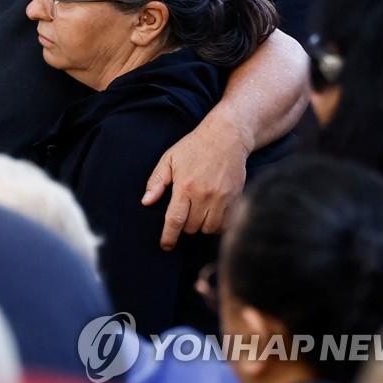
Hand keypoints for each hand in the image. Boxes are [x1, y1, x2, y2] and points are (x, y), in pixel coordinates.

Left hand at [141, 124, 248, 250]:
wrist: (226, 137)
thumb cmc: (194, 147)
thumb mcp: (169, 160)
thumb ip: (156, 182)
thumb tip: (146, 202)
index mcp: (185, 187)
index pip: (175, 220)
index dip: (169, 237)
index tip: (165, 246)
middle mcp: (204, 195)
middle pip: (192, 227)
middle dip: (185, 226)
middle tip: (184, 215)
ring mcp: (223, 198)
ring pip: (210, 229)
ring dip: (201, 227)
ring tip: (198, 214)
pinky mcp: (236, 198)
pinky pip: (226, 224)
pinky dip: (218, 225)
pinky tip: (212, 216)